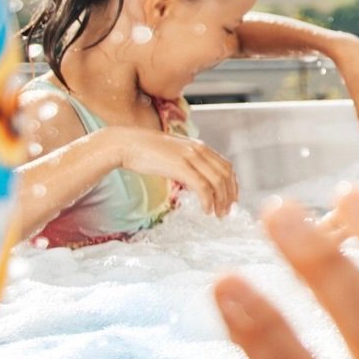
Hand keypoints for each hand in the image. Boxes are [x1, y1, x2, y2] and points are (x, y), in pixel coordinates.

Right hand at [112, 128, 237, 215]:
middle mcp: (199, 149)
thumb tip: (196, 178)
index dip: (232, 184)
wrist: (126, 144)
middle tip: (226, 211)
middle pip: (225, 175)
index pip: (226, 166)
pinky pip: (202, 186)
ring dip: (221, 201)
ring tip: (218, 214)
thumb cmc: (146, 151)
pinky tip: (206, 210)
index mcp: (199, 146)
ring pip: (217, 182)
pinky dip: (208, 200)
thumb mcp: (174, 153)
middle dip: (229, 195)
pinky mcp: (180, 166)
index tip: (231, 199)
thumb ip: (188, 162)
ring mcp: (190, 157)